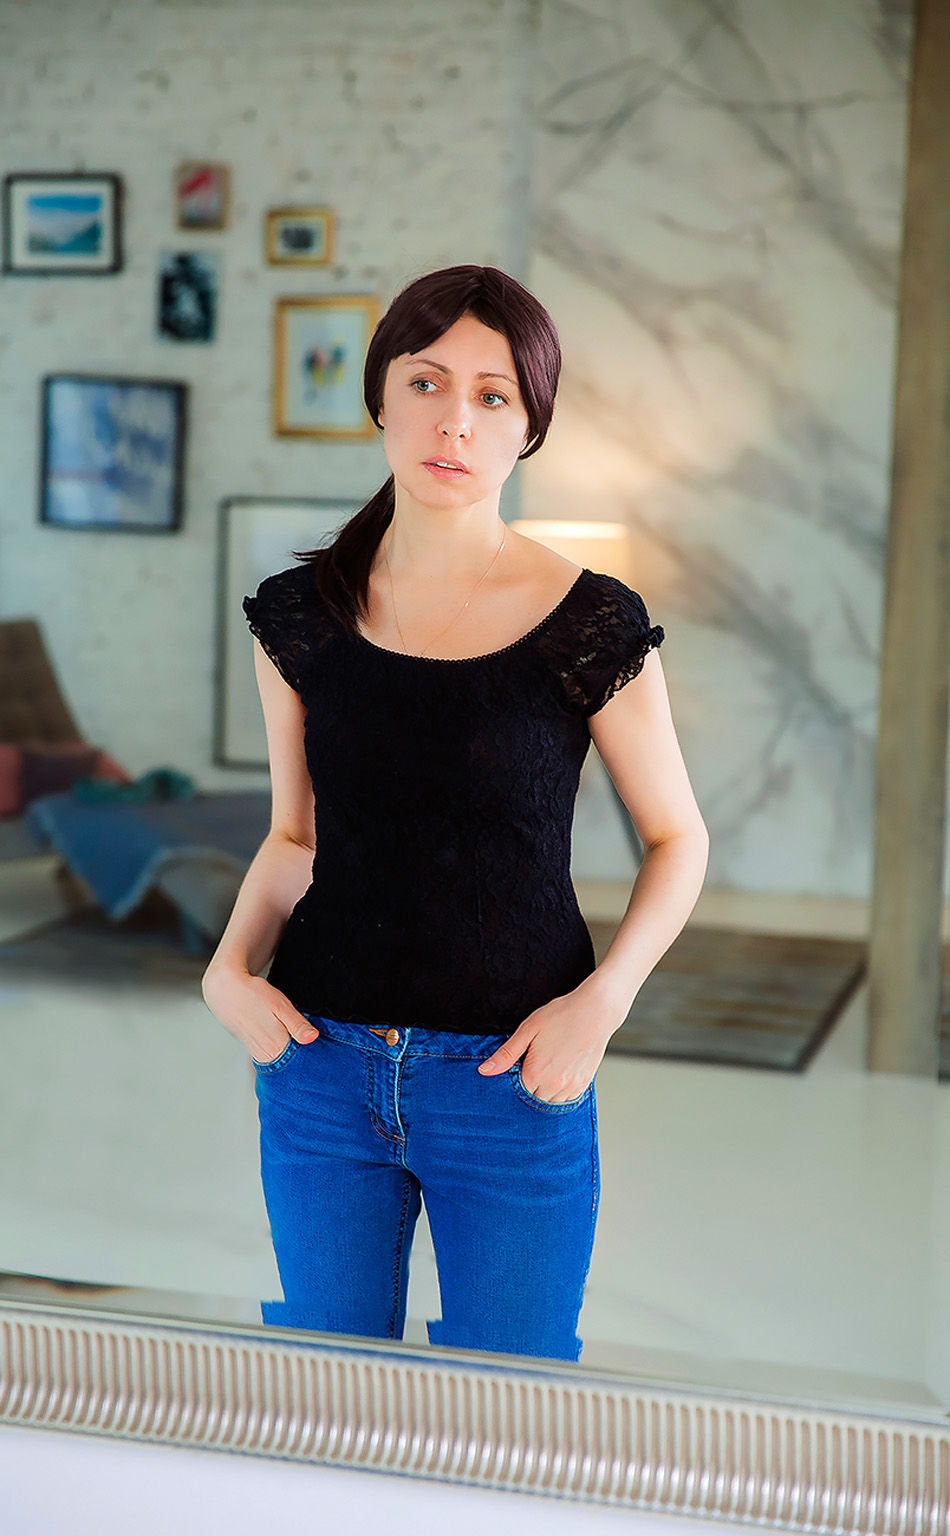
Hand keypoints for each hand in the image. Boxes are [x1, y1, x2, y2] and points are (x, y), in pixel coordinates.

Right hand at [201, 964, 319, 1063]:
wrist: (227, 993)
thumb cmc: (254, 996)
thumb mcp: (280, 1006)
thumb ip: (297, 1024)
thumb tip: (313, 1038)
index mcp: (276, 1046)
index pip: (301, 1065)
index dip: (316, 1064)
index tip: (326, 1063)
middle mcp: (267, 1055)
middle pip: (292, 1069)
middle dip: (307, 1067)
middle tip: (321, 1065)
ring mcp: (260, 1055)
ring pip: (283, 1066)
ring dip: (296, 1063)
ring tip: (310, 1058)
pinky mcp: (255, 1051)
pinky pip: (274, 1060)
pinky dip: (284, 1059)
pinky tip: (291, 1053)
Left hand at [477, 978, 626, 1102]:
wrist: (596, 1011)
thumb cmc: (562, 1015)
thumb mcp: (528, 1030)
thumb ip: (506, 1054)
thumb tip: (484, 1070)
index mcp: (536, 1073)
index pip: (516, 1093)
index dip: (513, 1081)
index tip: (517, 1069)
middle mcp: (554, 1085)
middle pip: (533, 1100)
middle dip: (528, 1087)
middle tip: (531, 1065)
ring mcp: (571, 1086)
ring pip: (550, 1102)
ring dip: (544, 1091)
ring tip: (546, 1067)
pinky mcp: (584, 1083)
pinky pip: (567, 1099)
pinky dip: (560, 1091)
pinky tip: (558, 1072)